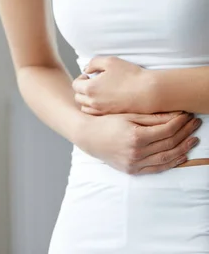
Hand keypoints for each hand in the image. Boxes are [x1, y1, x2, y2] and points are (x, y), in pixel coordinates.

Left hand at [72, 56, 151, 114]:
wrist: (148, 92)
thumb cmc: (130, 75)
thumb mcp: (110, 61)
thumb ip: (93, 63)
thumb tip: (86, 70)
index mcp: (90, 88)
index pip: (75, 85)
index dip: (80, 79)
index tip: (89, 76)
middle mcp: (93, 102)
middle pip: (78, 98)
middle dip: (82, 90)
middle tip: (93, 84)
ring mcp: (102, 112)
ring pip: (86, 108)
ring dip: (88, 101)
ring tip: (98, 94)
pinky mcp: (110, 117)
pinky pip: (96, 115)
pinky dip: (96, 109)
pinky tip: (106, 101)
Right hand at [78, 110, 200, 174]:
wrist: (88, 136)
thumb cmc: (107, 121)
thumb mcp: (128, 115)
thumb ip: (152, 117)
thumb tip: (175, 114)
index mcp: (136, 136)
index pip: (166, 130)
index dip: (180, 122)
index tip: (188, 115)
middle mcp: (137, 153)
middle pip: (169, 143)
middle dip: (185, 133)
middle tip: (195, 124)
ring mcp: (135, 164)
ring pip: (166, 158)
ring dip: (183, 148)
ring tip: (194, 139)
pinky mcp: (133, 170)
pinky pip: (157, 168)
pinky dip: (171, 162)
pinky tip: (181, 155)